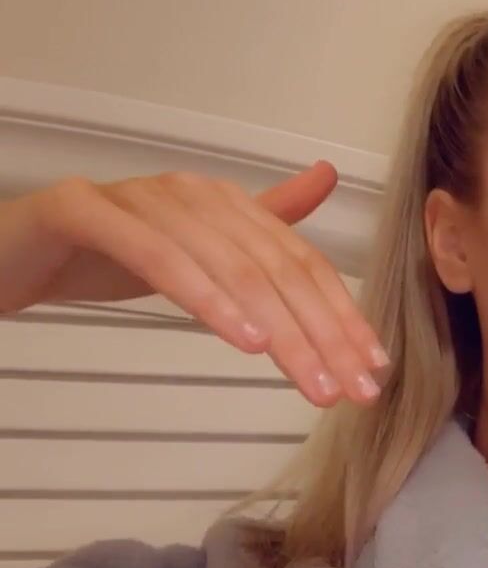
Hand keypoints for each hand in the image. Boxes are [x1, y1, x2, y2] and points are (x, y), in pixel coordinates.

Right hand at [0, 160, 386, 407]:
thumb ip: (261, 226)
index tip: (372, 369)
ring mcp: (142, 197)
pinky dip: (206, 297)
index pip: (301, 263)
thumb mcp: (199, 249)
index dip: (342, 314)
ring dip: (279, 328)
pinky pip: (158, 257)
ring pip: (230, 266)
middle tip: (350, 391)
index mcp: (227, 203)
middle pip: (276, 269)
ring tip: (312, 381)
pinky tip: (245, 340)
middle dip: (322, 334)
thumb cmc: (112, 253)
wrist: (15, 248)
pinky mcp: (86, 210)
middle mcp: (195, 192)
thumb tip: (326, 177)